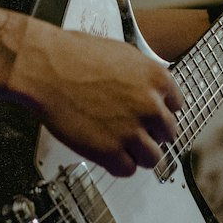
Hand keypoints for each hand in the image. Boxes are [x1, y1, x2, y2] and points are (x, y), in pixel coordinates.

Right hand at [9, 20, 183, 177]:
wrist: (45, 68)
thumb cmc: (74, 55)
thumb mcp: (121, 53)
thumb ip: (142, 75)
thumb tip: (149, 89)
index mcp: (156, 79)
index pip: (177, 105)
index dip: (160, 110)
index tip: (150, 114)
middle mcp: (150, 106)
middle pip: (168, 133)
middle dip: (151, 132)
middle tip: (132, 129)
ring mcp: (132, 131)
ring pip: (153, 158)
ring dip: (139, 153)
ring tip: (122, 145)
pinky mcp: (110, 152)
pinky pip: (128, 170)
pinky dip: (118, 164)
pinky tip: (107, 153)